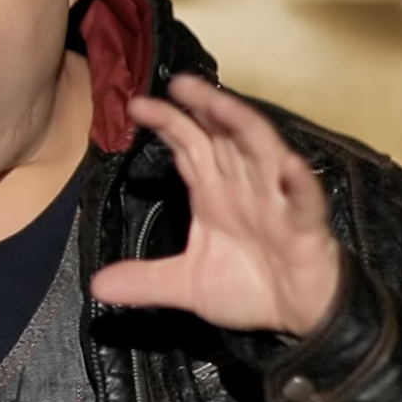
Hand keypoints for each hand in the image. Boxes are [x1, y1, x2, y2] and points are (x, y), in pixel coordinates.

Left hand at [90, 75, 340, 336]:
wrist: (297, 319)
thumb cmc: (248, 288)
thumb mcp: (186, 285)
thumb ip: (145, 281)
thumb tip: (96, 286)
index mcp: (214, 192)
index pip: (188, 146)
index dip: (168, 122)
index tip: (136, 105)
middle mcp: (244, 186)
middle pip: (222, 136)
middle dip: (203, 107)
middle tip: (179, 82)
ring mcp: (276, 201)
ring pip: (262, 152)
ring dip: (242, 126)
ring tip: (220, 105)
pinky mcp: (305, 225)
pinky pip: (303, 199)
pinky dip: (297, 181)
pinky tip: (287, 165)